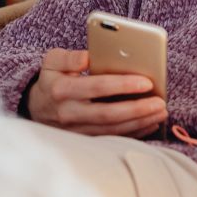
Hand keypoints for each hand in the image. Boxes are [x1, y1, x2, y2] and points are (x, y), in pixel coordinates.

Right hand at [26, 48, 166, 136]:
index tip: (146, 82)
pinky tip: (150, 124)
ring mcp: (76, 131)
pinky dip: (134, 133)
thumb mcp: (52, 61)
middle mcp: (69, 113)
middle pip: (108, 114)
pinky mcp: (84, 141)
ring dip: (139, 122)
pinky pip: (112, 139)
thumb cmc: (51, 79)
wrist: (35, 107)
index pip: (97, 87)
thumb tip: (88, 56)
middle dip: (137, 108)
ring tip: (160, 112)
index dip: (123, 85)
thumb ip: (69, 57)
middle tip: (160, 102)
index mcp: (62, 90)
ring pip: (112, 130)